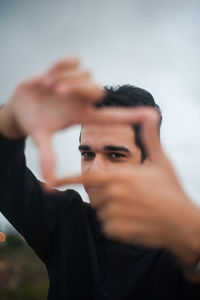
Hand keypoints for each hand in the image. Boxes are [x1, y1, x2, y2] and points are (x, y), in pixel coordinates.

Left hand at [54, 108, 199, 264]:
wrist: (183, 223)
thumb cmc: (172, 190)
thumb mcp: (161, 162)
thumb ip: (150, 138)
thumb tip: (150, 113)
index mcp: (121, 175)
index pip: (87, 176)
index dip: (67, 179)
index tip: (51, 183)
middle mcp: (114, 193)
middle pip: (95, 194)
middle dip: (106, 196)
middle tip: (130, 198)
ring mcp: (115, 213)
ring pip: (101, 211)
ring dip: (112, 211)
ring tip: (135, 209)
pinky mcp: (118, 231)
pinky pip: (107, 227)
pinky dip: (117, 226)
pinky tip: (135, 222)